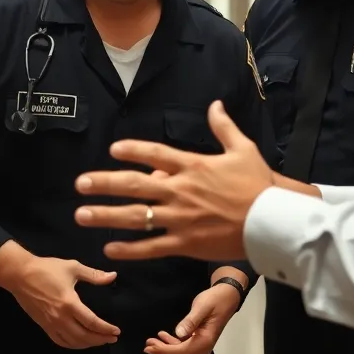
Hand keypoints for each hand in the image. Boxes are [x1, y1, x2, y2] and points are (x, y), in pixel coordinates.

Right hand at [11, 256, 120, 348]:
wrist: (20, 274)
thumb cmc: (47, 269)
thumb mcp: (72, 267)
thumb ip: (94, 275)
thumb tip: (113, 276)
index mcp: (70, 303)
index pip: (92, 322)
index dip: (106, 329)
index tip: (117, 331)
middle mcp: (61, 318)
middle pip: (84, 336)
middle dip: (101, 339)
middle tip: (113, 338)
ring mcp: (51, 324)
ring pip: (73, 342)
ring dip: (88, 344)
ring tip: (100, 341)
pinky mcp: (44, 326)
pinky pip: (60, 341)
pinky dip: (73, 345)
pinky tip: (80, 343)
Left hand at [74, 100, 274, 260]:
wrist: (272, 220)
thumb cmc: (258, 184)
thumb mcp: (243, 149)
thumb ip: (224, 127)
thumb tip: (215, 104)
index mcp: (193, 166)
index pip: (156, 154)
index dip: (133, 150)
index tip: (113, 149)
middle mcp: (181, 190)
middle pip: (135, 185)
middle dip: (105, 184)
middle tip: (80, 184)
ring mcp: (181, 218)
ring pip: (137, 217)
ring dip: (107, 216)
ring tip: (81, 215)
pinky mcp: (185, 243)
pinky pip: (151, 247)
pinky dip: (129, 249)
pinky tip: (109, 249)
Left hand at [145, 282, 240, 353]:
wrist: (227, 297)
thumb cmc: (215, 300)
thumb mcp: (202, 307)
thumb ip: (191, 321)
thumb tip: (179, 334)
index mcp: (205, 341)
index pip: (181, 351)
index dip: (165, 351)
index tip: (150, 347)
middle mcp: (204, 347)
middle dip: (162, 352)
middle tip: (146, 347)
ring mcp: (202, 345)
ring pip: (180, 352)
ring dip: (165, 348)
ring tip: (151, 341)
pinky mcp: (199, 340)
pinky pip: (183, 347)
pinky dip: (172, 344)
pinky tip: (163, 336)